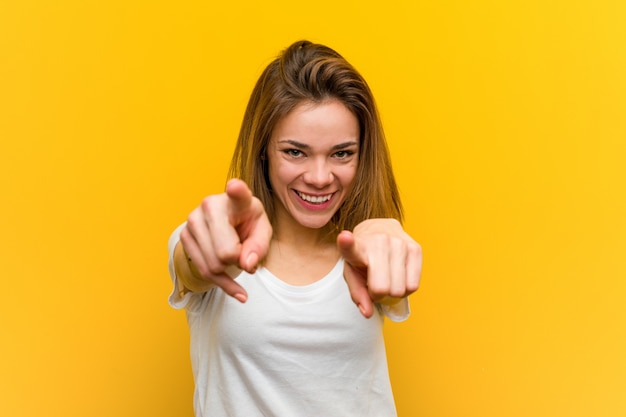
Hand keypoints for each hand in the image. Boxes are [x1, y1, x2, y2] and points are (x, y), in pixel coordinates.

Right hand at [179, 179, 271, 301]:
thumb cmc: (247, 223)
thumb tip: (246, 264)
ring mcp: (193, 220)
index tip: (235, 186)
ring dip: (229, 272)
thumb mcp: (262, 231)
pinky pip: (203, 271)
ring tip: (238, 261)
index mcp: (237, 200)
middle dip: (238, 262)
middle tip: (244, 252)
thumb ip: (260, 247)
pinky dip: (222, 284)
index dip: (236, 190)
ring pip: (212, 265)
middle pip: (225, 252)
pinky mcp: (184, 236)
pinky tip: (236, 291)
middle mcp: (210, 205)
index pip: (237, 193)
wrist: (226, 222)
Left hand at [337, 219, 421, 317]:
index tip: (345, 238)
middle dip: (379, 294)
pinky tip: (399, 277)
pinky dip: (406, 288)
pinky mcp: (416, 248)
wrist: (380, 229)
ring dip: (393, 292)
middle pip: (383, 288)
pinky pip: (413, 285)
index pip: (351, 246)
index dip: (347, 243)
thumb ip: (357, 293)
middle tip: (376, 283)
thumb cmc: (364, 256)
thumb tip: (367, 312)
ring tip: (388, 279)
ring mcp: (399, 243)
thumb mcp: (352, 273)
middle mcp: (379, 242)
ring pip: (400, 289)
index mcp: (357, 247)